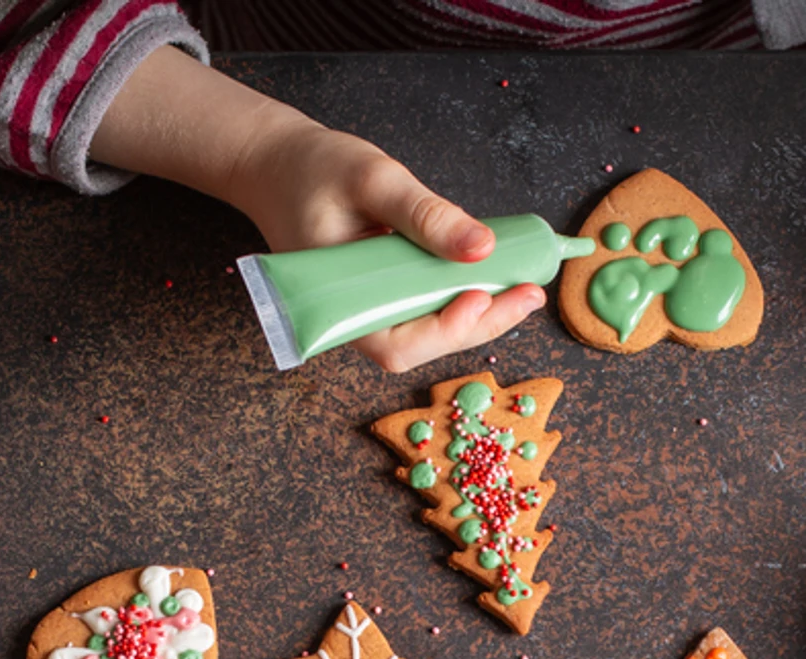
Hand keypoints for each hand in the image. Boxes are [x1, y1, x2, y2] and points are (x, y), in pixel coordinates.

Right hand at [89, 46, 537, 372]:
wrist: (274, 165)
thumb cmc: (312, 169)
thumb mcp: (373, 179)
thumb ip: (425, 214)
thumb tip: (483, 248)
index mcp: (337, 302)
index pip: (396, 344)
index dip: (444, 330)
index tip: (482, 296)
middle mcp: (354, 317)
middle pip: (421, 345)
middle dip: (479, 325)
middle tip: (531, 294)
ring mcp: (368, 309)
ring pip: (428, 332)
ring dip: (478, 316)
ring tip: (524, 288)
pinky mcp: (381, 294)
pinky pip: (423, 308)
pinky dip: (461, 297)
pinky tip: (495, 278)